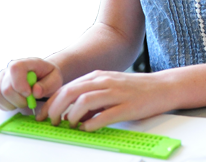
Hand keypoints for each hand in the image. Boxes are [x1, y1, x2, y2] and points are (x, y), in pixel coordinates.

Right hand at [0, 58, 63, 111]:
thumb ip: (47, 85)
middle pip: (6, 88)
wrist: (44, 77)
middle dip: (19, 100)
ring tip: (23, 102)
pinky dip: (5, 106)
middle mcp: (10, 69)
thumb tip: (35, 91)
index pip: (15, 68)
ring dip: (11, 104)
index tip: (29, 94)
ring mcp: (2, 78)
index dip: (20, 84)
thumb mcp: (55, 80)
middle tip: (30, 101)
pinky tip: (16, 103)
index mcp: (26, 63)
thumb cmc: (49, 77)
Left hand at [36, 70, 173, 130]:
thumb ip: (92, 95)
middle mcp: (105, 82)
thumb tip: (72, 112)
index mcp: (99, 76)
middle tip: (51, 122)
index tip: (43, 114)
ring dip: (71, 116)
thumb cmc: (136, 89)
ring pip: (84, 101)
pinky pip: (103, 116)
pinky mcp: (126, 107)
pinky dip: (91, 124)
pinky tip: (88, 128)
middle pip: (71, 92)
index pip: (67, 87)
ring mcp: (116, 93)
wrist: (162, 87)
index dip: (51, 101)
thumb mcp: (110, 86)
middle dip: (55, 108)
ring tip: (70, 125)